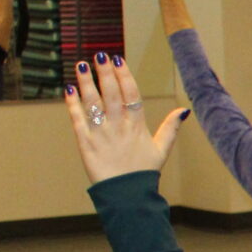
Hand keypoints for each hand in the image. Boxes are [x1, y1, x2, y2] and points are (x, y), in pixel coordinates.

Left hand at [65, 54, 186, 182]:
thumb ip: (171, 128)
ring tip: (80, 65)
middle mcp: (119, 126)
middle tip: (99, 55)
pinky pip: (78, 120)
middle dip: (105, 73)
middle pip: (111, 93)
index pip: (130, 94)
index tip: (117, 60)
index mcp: (137, 125)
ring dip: (86, 83)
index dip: (123, 75)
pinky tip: (68, 89)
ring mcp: (102, 134)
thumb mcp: (162, 149)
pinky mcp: (86, 143)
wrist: (127, 195)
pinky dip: (72, 104)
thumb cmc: (144, 172)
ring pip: (93, 103)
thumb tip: (183, 110)